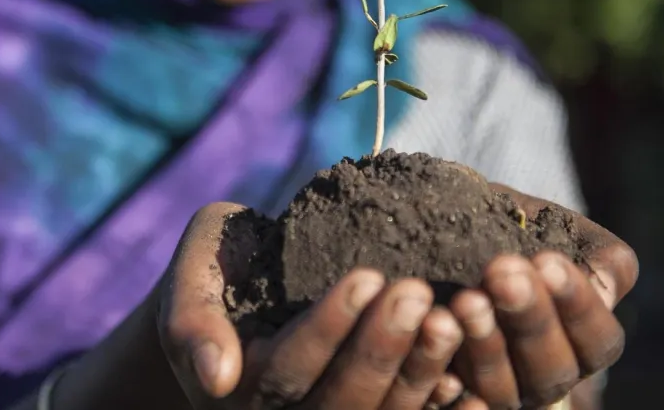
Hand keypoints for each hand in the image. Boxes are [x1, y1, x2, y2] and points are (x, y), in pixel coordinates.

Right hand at [157, 202, 466, 408]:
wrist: (243, 287)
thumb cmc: (218, 267)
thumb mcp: (191, 276)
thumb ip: (191, 321)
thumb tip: (217, 377)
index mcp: (239, 393)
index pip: (286, 370)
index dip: (328, 328)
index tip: (368, 275)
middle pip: (338, 402)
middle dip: (379, 349)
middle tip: (417, 291)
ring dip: (419, 374)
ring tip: (450, 319)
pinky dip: (442, 406)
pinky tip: (473, 380)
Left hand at [446, 186, 638, 408]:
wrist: (453, 226)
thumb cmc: (518, 230)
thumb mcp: (561, 230)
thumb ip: (597, 254)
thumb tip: (604, 283)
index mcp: (583, 343)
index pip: (598, 340)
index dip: (577, 304)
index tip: (547, 261)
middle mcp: (546, 376)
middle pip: (551, 368)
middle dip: (530, 317)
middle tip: (503, 270)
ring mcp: (501, 389)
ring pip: (501, 387)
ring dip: (486, 342)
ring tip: (468, 298)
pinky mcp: (452, 392)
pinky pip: (450, 392)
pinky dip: (442, 362)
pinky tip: (437, 325)